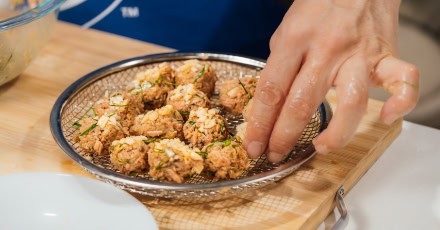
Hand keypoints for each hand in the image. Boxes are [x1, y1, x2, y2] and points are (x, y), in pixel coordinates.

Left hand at [244, 0, 419, 161]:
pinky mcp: (385, 56)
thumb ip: (280, 63)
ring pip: (351, 102)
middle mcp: (327, 50)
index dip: (260, 124)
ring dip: (336, 134)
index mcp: (295, 40)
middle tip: (275, 154)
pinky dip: (401, 103)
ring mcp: (358, 55)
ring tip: (321, 147)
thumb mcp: (286, 28)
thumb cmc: (320, 6)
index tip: (254, 145)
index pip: (272, 90)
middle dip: (284, 137)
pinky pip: (402, 82)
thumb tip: (272, 98)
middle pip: (303, 103)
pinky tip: (385, 118)